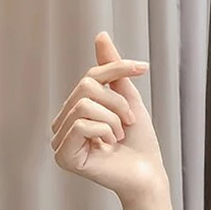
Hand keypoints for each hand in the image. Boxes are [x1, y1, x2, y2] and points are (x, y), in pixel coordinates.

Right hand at [50, 32, 168, 206]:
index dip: (117, 69)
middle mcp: (63, 123)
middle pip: (86, 87)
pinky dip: (105, 131)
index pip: (90, 76)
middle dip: (118, 102)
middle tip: (129, 122)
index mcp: (76, 110)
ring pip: (84, 105)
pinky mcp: (64, 156)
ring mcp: (61, 140)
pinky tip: (110, 146)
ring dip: (114, 119)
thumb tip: (101, 36)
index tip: (143, 68)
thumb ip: (113, 71)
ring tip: (120, 136)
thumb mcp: (129, 99)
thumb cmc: (140, 142)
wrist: (149, 174)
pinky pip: (82, 125)